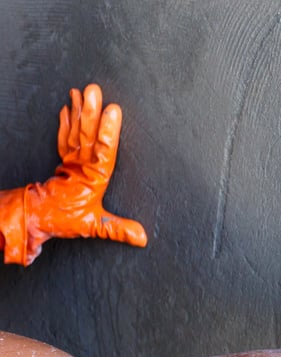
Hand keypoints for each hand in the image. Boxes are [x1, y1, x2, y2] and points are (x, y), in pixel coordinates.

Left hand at [0, 84, 146, 264]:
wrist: (34, 217)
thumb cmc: (64, 220)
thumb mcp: (93, 227)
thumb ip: (117, 230)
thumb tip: (142, 237)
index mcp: (92, 179)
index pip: (103, 151)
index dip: (108, 131)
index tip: (113, 111)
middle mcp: (81, 166)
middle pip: (87, 135)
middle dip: (91, 112)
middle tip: (94, 90)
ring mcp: (70, 161)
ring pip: (76, 132)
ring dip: (79, 111)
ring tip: (82, 91)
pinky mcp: (63, 160)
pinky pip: (64, 137)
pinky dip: (65, 122)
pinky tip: (68, 107)